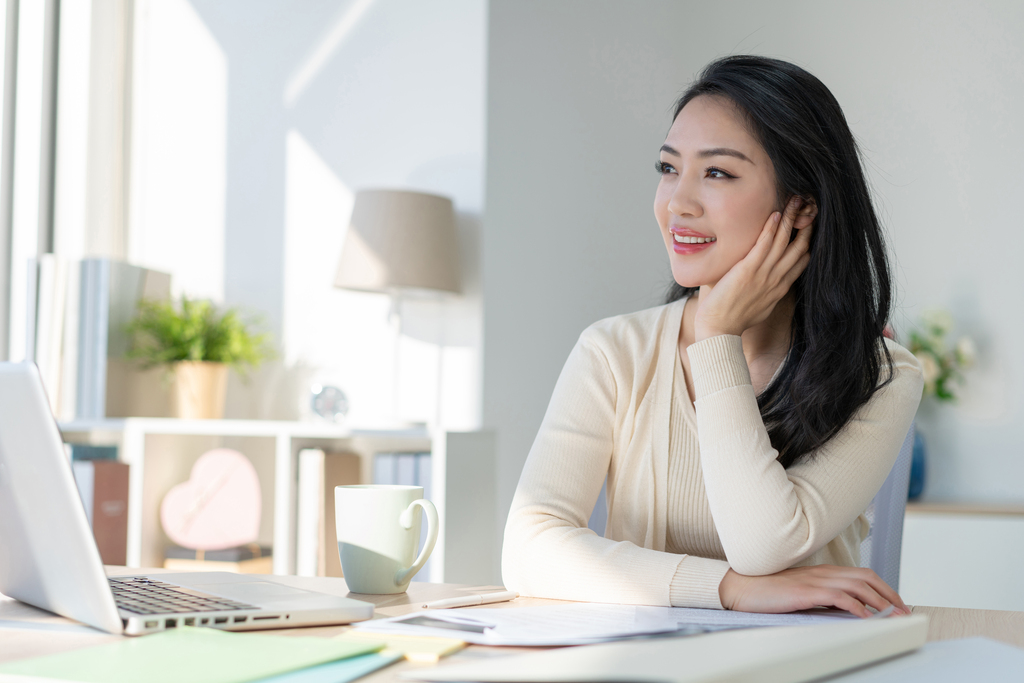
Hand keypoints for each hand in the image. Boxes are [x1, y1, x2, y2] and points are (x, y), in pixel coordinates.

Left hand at [693, 196, 816, 341]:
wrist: (720, 331)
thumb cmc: (732, 319)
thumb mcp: (758, 305)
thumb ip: (763, 290)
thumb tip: (760, 280)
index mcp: (780, 288)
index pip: (802, 260)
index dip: (808, 241)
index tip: (810, 225)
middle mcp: (777, 280)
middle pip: (800, 247)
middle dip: (806, 225)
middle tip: (809, 206)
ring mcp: (764, 275)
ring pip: (785, 242)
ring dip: (791, 219)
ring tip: (795, 200)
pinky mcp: (748, 271)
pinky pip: (764, 245)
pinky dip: (771, 228)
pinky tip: (776, 214)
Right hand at [718, 565, 910, 617]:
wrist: (742, 587)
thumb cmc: (768, 592)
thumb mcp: (801, 592)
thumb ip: (822, 596)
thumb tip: (845, 610)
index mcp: (822, 572)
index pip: (862, 575)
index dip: (884, 588)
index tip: (897, 603)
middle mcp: (823, 573)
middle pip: (866, 578)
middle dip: (890, 595)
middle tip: (905, 611)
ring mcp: (815, 581)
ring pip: (858, 586)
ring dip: (880, 602)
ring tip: (894, 616)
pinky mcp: (806, 592)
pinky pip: (839, 597)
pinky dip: (857, 606)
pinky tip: (866, 617)